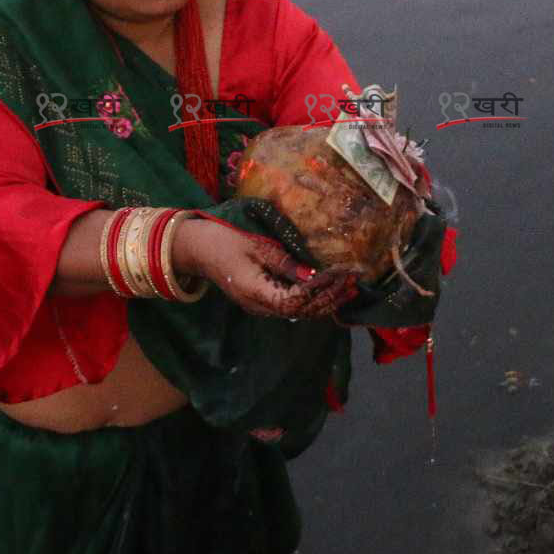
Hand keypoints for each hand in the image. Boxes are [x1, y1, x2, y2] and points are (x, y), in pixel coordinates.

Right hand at [173, 217, 358, 318]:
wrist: (199, 250)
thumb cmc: (225, 241)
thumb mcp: (257, 247)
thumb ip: (285, 263)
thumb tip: (313, 274)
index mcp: (256, 292)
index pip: (295, 300)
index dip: (319, 290)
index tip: (338, 273)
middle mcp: (260, 306)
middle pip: (302, 311)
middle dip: (330, 298)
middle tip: (354, 280)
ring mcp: (261, 307)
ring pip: (299, 312)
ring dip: (325, 301)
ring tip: (350, 287)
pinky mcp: (263, 301)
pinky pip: (292, 306)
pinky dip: (313, 299)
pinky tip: (329, 289)